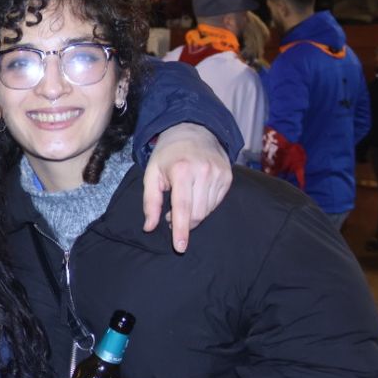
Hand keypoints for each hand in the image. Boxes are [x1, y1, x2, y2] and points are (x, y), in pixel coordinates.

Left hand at [143, 123, 232, 252]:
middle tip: (171, 216)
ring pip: (207, 211)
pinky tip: (195, 194)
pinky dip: (204, 206)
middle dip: (184, 223)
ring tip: (183, 200)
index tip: (180, 247)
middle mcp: (204, 172)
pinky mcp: (228, 177)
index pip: (183, 208)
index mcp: (182, 171)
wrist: (193, 131)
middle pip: (197, 214)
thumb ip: (150, 202)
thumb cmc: (168, 155)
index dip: (181, 230)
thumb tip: (149, 227)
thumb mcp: (151, 174)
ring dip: (194, 214)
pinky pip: (216, 203)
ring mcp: (219, 174)